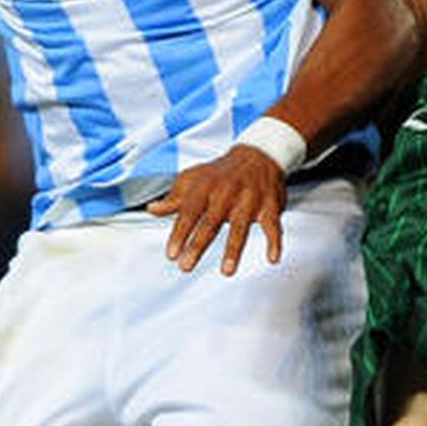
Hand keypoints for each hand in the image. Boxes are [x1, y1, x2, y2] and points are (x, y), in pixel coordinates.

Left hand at [146, 146, 286, 274]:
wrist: (258, 154)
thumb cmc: (221, 172)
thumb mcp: (193, 178)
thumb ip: (174, 198)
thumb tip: (152, 209)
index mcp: (205, 187)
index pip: (188, 212)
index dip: (179, 233)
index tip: (171, 254)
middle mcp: (227, 192)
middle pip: (211, 222)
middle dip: (198, 245)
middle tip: (186, 265)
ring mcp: (249, 199)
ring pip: (241, 226)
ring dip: (234, 249)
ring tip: (226, 271)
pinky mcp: (269, 205)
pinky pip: (273, 225)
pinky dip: (274, 241)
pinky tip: (272, 258)